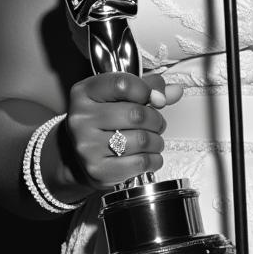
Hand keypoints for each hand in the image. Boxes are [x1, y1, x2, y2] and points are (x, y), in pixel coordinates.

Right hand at [57, 72, 182, 190]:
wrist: (76, 156)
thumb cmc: (102, 121)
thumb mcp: (117, 96)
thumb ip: (147, 89)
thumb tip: (175, 91)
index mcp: (85, 93)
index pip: (122, 83)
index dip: (146, 90)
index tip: (154, 98)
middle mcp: (81, 118)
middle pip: (136, 113)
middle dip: (156, 119)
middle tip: (156, 123)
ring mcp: (87, 146)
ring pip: (141, 139)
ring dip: (156, 140)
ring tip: (152, 139)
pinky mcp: (98, 170)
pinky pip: (140, 162)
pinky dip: (153, 159)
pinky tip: (148, 155)